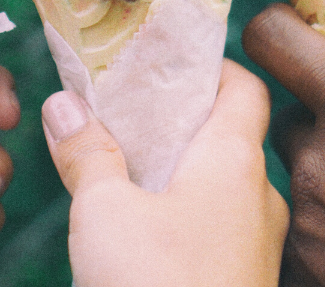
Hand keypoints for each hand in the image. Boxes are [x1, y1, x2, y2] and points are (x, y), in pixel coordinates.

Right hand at [41, 60, 287, 286]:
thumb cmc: (156, 283)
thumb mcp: (104, 210)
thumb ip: (87, 151)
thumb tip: (65, 104)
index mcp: (235, 160)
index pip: (244, 85)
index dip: (209, 64)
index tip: (166, 60)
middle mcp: (259, 195)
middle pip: (229, 132)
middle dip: (179, 116)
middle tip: (129, 107)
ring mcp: (257, 243)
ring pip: (221, 183)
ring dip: (178, 166)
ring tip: (125, 160)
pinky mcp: (242, 279)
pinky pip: (217, 224)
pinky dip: (184, 207)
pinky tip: (142, 222)